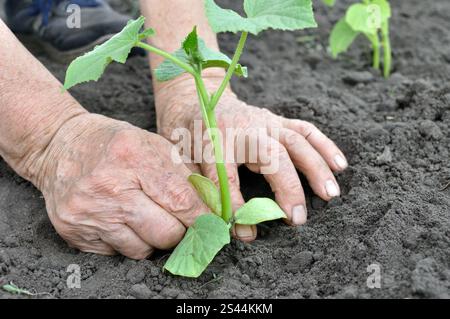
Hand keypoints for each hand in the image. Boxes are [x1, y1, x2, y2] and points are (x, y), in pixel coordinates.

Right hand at [36, 114, 208, 258]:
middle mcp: (109, 188)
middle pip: (164, 232)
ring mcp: (89, 213)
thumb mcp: (153, 145)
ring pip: (142, 250)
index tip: (213, 225)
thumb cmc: (115, 145)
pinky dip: (128, 241)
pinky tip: (121, 221)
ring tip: (145, 217)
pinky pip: (118, 253)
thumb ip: (184, 176)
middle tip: (177, 221)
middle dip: (179, 231)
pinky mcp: (75, 233)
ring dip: (152, 239)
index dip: (202, 217)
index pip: (180, 199)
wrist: (59, 147)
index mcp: (133, 157)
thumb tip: (212, 210)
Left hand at [155, 76, 347, 239]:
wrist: (198, 98)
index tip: (246, 231)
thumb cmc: (192, 136)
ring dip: (316, 168)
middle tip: (297, 219)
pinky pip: (306, 130)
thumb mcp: (186, 162)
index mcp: (214, 139)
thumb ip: (205, 190)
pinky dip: (325, 146)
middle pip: (272, 157)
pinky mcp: (278, 120)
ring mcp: (265, 121)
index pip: (226, 176)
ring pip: (296, 142)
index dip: (237, 206)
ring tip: (331, 194)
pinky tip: (340, 165)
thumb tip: (228, 226)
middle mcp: (244, 128)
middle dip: (288, 188)